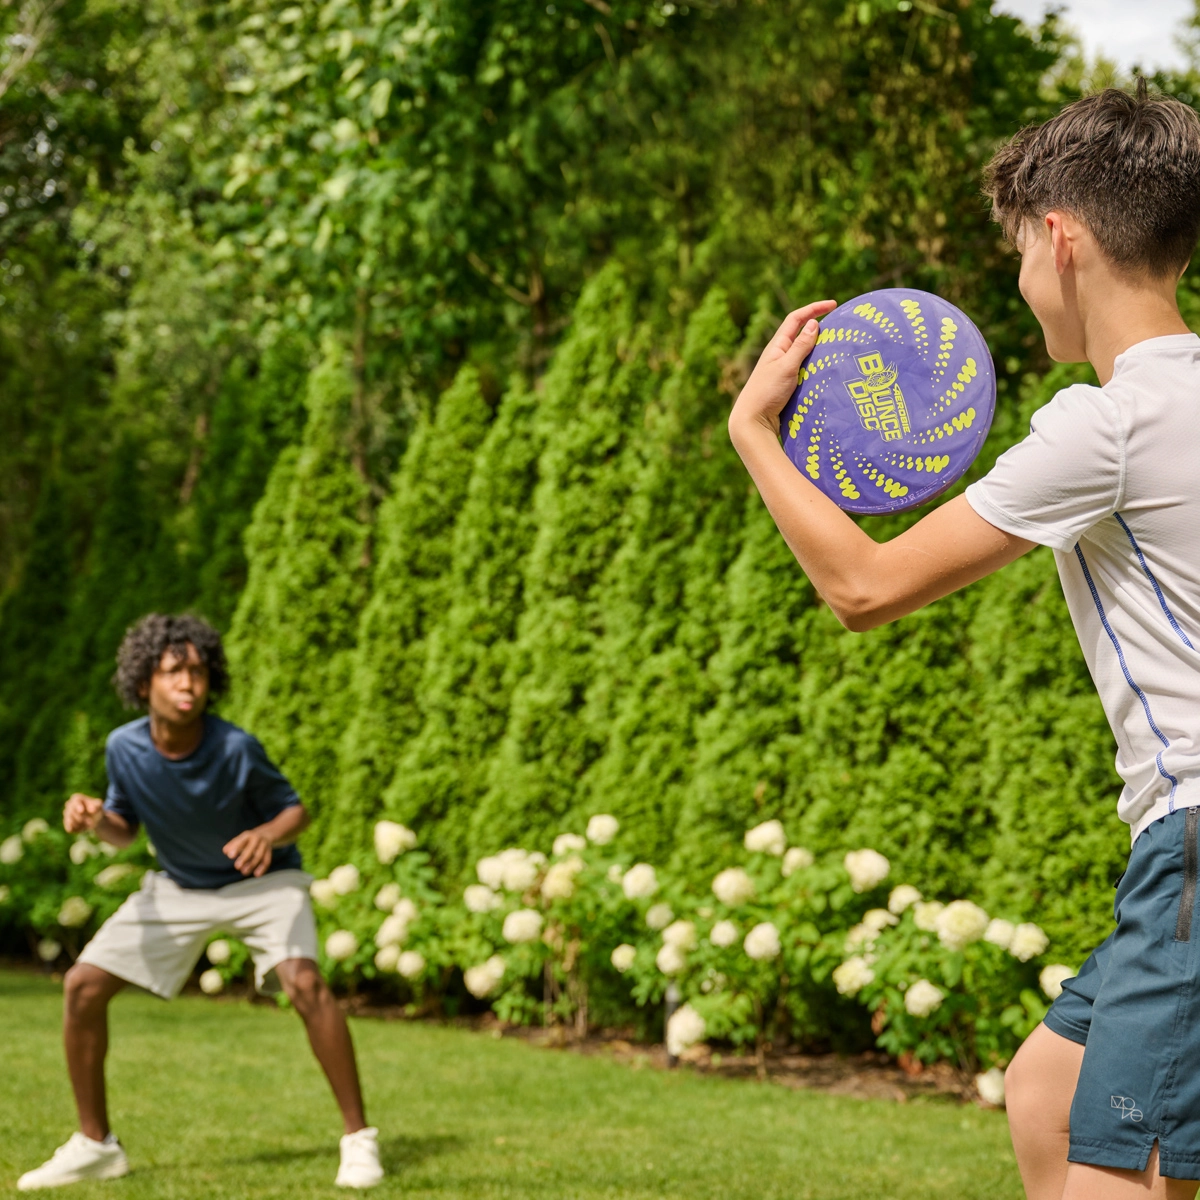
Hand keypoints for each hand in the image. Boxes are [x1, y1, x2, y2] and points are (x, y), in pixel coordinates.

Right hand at [63, 793, 103, 833]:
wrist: (95, 818)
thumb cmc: (96, 808)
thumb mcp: (99, 805)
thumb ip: (97, 805)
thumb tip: (92, 810)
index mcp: (77, 799)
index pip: (75, 800)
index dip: (77, 805)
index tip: (81, 811)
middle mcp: (69, 806)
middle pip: (71, 811)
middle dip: (81, 818)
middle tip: (91, 822)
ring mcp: (67, 815)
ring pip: (69, 821)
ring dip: (80, 824)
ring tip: (90, 825)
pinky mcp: (67, 825)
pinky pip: (70, 829)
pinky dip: (78, 830)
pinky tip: (84, 829)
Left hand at [223, 828, 273, 876]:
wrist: (266, 833)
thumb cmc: (248, 839)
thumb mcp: (241, 839)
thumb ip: (232, 845)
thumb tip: (225, 851)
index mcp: (248, 835)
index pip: (242, 841)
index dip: (236, 848)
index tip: (230, 856)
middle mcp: (257, 839)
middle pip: (251, 848)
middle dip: (244, 858)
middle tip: (237, 867)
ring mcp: (264, 845)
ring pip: (259, 855)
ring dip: (252, 864)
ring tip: (244, 872)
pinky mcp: (269, 851)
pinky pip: (267, 860)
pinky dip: (263, 868)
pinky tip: (257, 874)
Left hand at [728, 300, 836, 439]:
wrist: (753, 422)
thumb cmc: (767, 392)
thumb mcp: (786, 366)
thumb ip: (800, 346)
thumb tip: (814, 323)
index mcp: (777, 346)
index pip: (796, 319)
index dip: (814, 309)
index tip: (833, 304)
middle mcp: (779, 355)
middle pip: (801, 334)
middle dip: (820, 326)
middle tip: (840, 327)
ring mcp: (784, 370)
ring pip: (805, 353)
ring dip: (820, 348)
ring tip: (839, 348)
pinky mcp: (788, 385)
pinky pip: (806, 369)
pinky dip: (817, 365)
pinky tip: (828, 370)